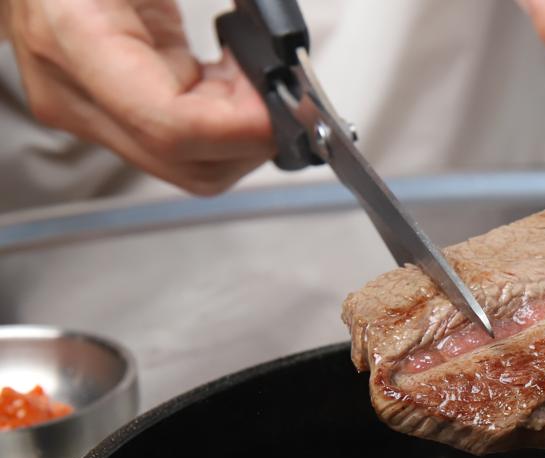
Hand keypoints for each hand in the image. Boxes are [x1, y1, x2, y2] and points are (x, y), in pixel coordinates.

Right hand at [2, 0, 273, 194]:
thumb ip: (224, 0)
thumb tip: (272, 25)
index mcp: (71, 36)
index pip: (169, 126)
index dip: (240, 128)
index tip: (282, 103)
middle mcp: (75, 90)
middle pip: (190, 163)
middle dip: (253, 136)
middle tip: (281, 89)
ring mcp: (90, 110)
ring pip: (194, 164)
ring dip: (242, 130)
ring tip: (253, 74)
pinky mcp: (111, 113)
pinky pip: (186, 141)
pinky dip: (225, 118)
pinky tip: (232, 77)